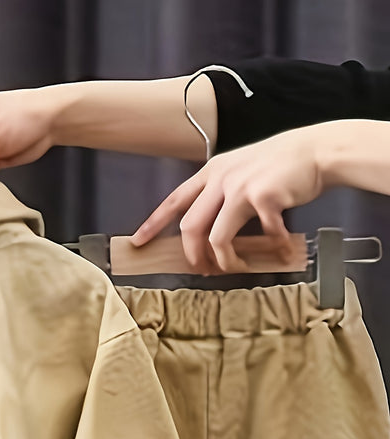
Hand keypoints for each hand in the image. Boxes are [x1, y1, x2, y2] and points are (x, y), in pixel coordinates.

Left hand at [130, 126, 325, 273]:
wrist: (317, 151)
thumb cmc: (282, 166)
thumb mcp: (242, 170)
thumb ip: (222, 194)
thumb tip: (209, 232)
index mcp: (212, 172)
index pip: (174, 200)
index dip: (154, 223)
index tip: (138, 241)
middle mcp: (221, 178)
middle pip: (190, 227)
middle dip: (193, 255)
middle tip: (202, 270)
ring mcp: (241, 187)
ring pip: (216, 238)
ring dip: (224, 260)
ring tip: (236, 267)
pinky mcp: (263, 197)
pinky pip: (260, 235)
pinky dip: (272, 247)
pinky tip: (281, 248)